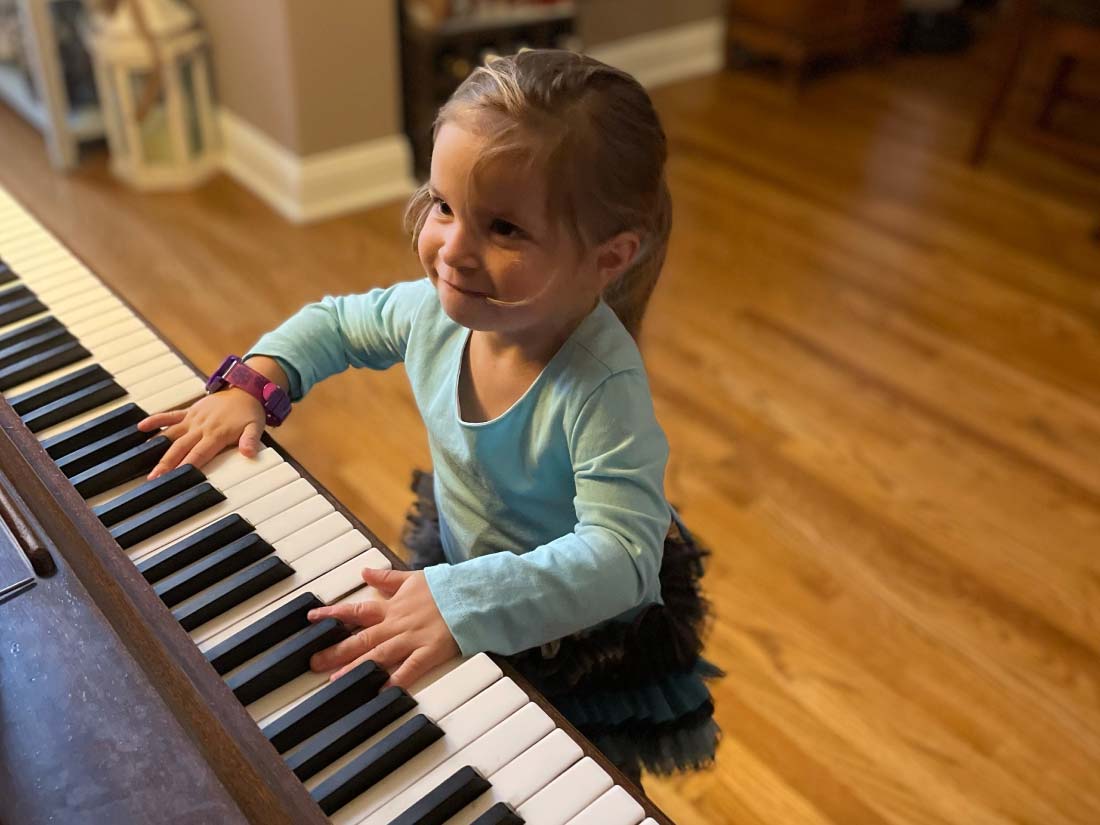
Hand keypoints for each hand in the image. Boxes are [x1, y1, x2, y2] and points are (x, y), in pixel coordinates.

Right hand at [137, 388, 265, 479]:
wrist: (246, 389)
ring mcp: (193, 419)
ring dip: (157, 447)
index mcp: (217, 434)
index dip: (186, 466)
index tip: (175, 478)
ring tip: (143, 460)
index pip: (199, 454)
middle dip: (167, 463)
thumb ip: (251, 440)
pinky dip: (156, 420)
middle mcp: (201, 427)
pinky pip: (170, 416)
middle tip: (153, 478)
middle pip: (181, 448)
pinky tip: (141, 427)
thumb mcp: (256, 427)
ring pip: (171, 434)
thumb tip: (249, 453)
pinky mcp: (189, 412)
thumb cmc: (250, 413)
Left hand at [308, 567, 459, 688]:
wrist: (473, 594)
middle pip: (362, 637)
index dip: (333, 614)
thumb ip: (387, 578)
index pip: (357, 610)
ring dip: (357, 666)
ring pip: (380, 654)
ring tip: (336, 679)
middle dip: (336, 649)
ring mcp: (413, 638)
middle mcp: (398, 623)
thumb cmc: (446, 587)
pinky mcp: (431, 651)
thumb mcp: (413, 578)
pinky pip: (411, 668)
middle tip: (314, 661)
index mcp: (393, 606)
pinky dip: (396, 679)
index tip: (311, 619)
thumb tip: (364, 571)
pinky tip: (381, 691)